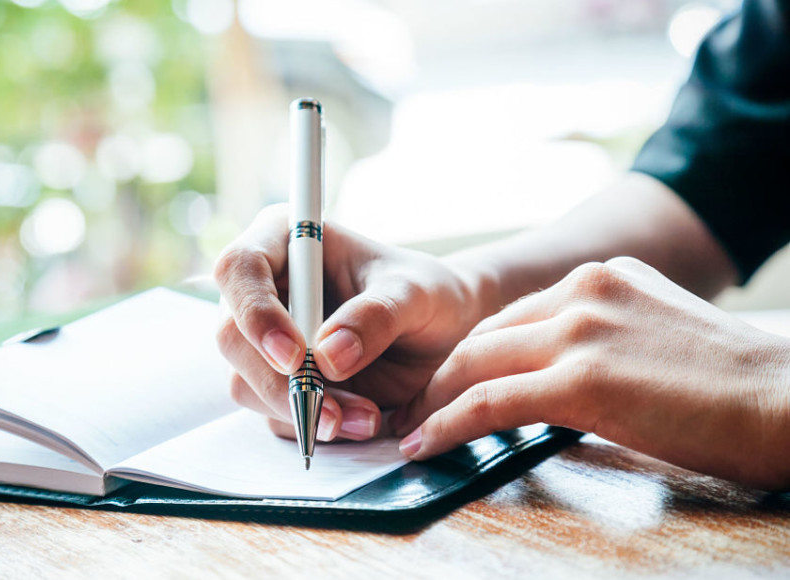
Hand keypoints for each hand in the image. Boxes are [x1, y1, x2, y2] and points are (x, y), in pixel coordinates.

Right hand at [214, 204, 496, 442]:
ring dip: (301, 411)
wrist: (444, 336)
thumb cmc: (427, 294)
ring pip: (246, 383)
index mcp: (286, 241)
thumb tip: (328, 357)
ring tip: (366, 418)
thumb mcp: (415, 295)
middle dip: (279, 381)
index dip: (255, 313)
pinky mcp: (278, 382)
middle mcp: (265, 290)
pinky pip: (274, 413)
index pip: (240, 268)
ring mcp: (265, 341)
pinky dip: (313, 426)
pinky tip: (359, 422)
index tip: (294, 356)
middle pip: (232, 336)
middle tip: (331, 411)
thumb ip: (375, 316)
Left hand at [391, 257, 789, 489]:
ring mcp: (579, 330)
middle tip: (414, 407)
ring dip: (433, 402)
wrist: (788, 399)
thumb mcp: (656, 333)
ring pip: (475, 364)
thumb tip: (560, 373)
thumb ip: (604, 336)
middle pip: (484, 335)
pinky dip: (447, 425)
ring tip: (409, 430)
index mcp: (601, 277)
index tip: (449, 380)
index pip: (513, 315)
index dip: (473, 352)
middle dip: (442, 375)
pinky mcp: (579, 379)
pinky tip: (426, 444)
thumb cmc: (732, 384)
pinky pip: (489, 402)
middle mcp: (583, 291)